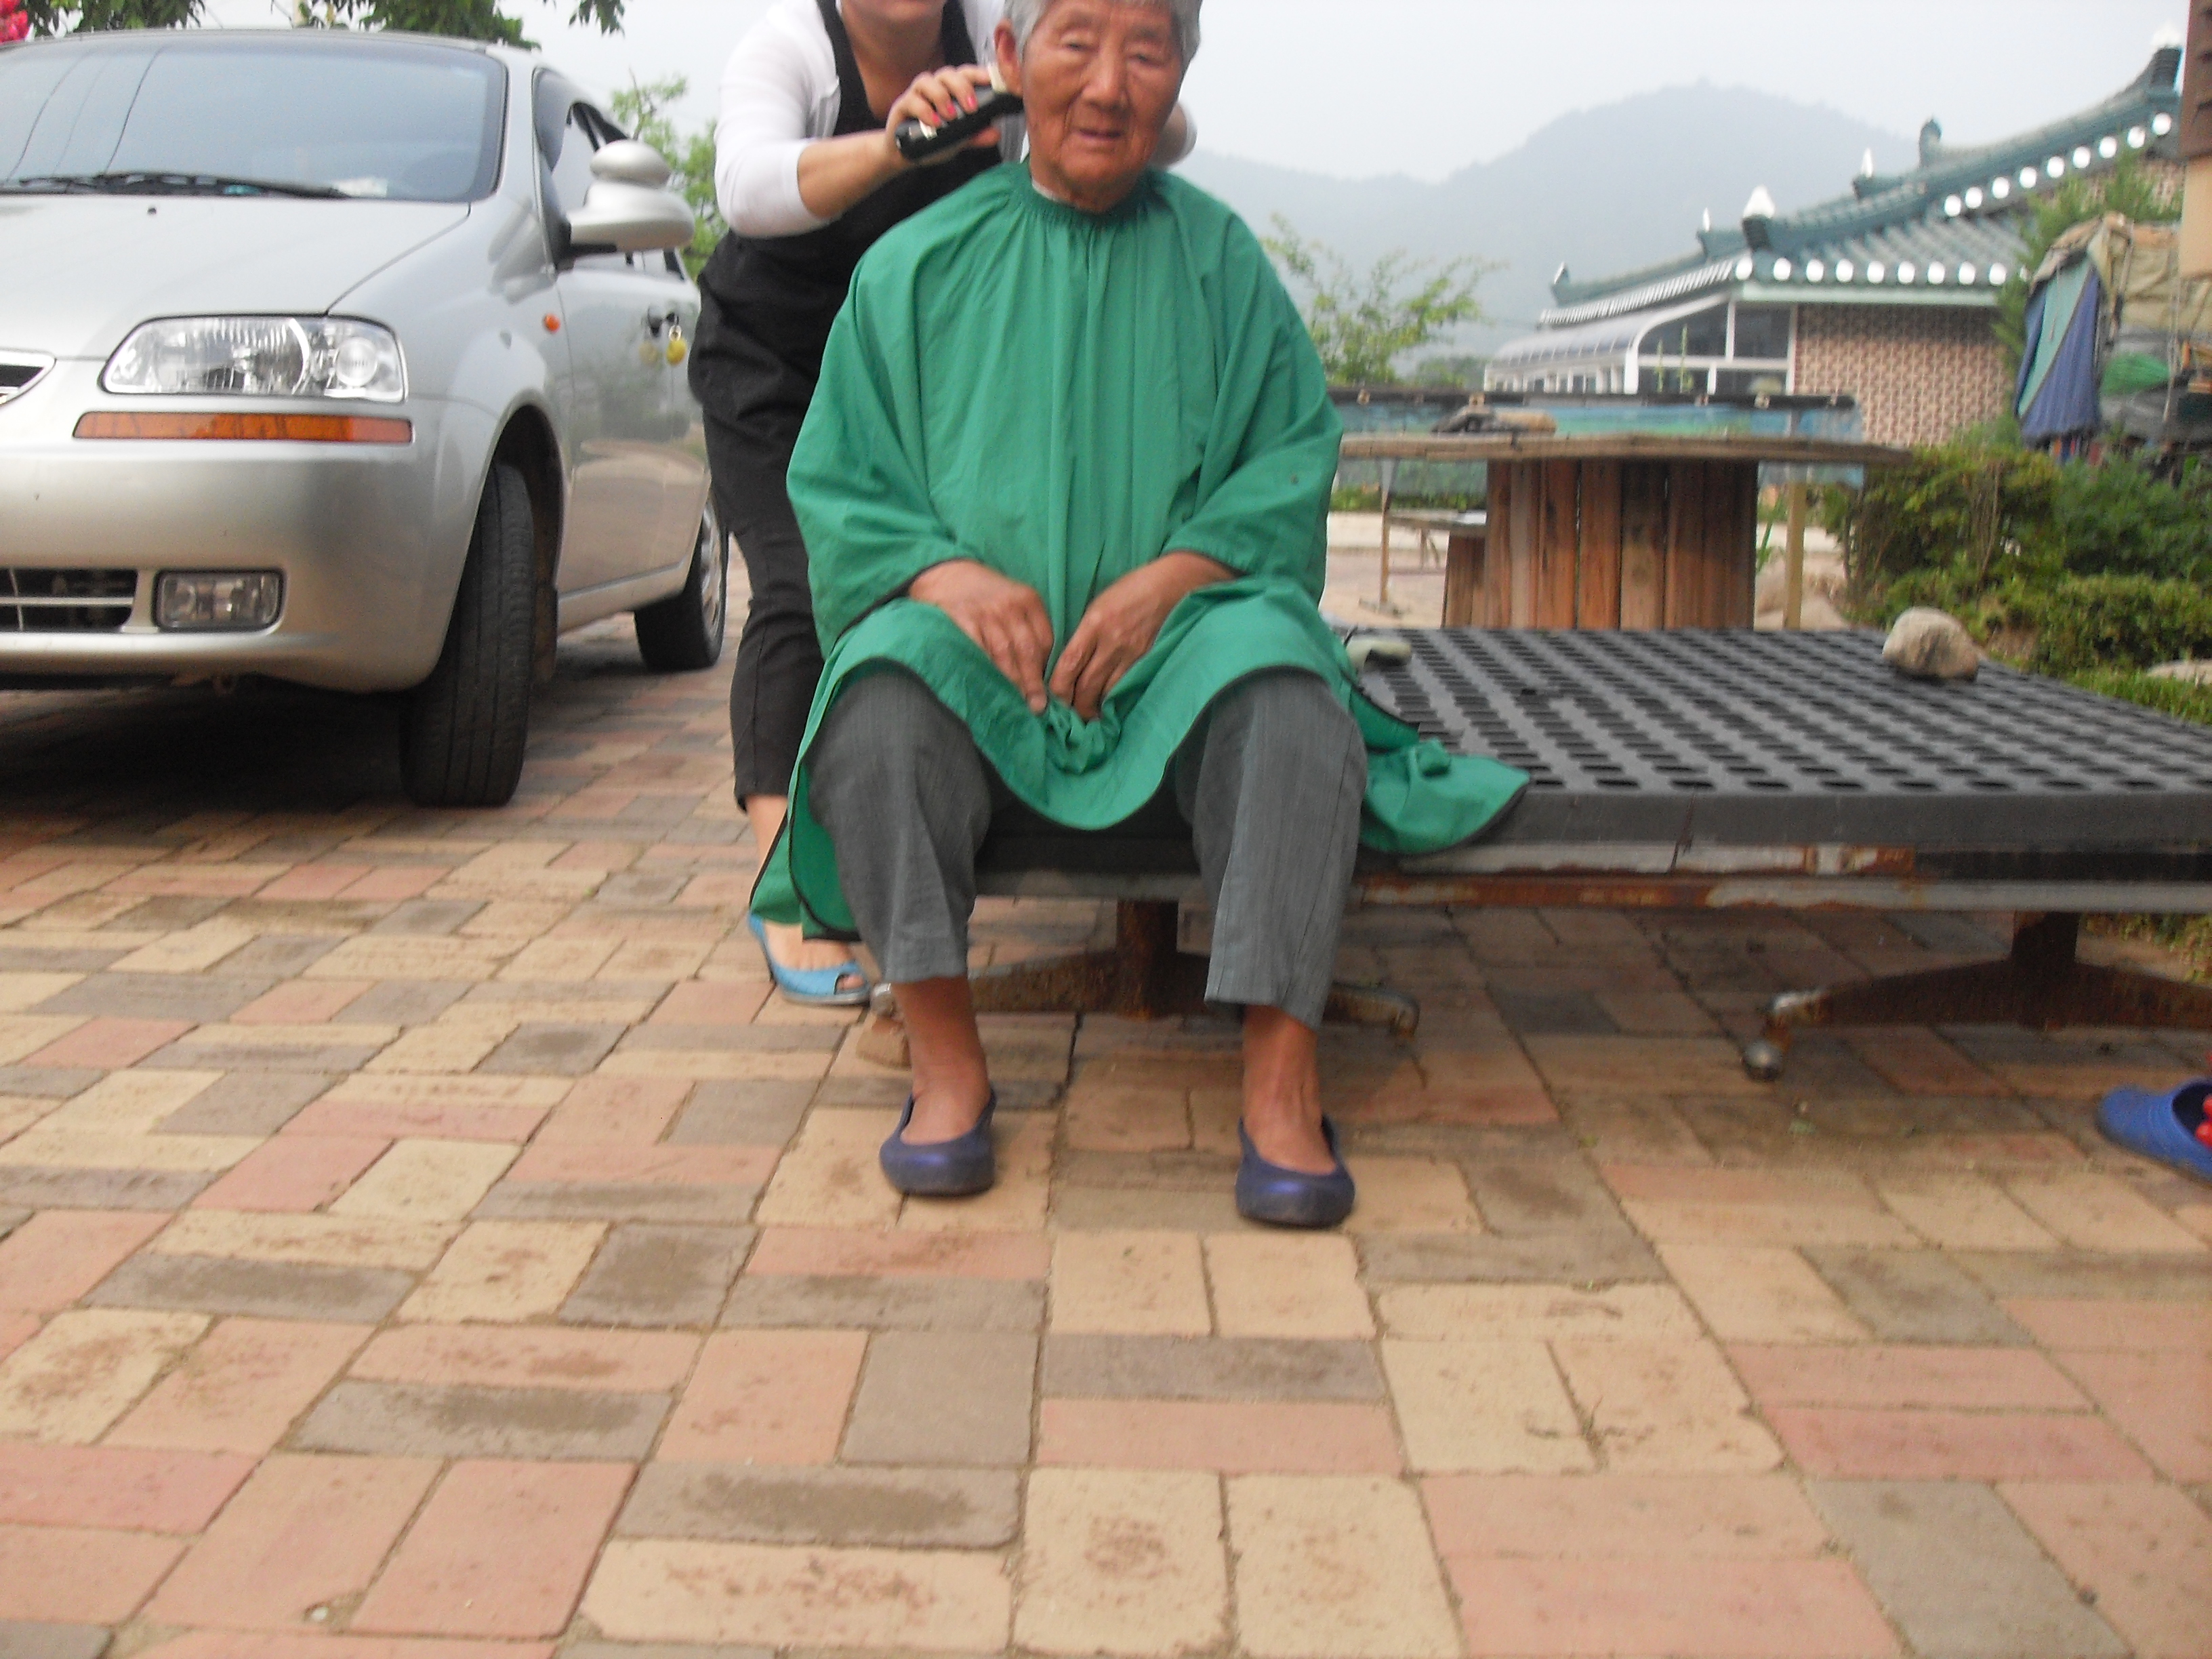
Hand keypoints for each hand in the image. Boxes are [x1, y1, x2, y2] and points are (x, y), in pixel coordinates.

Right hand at [884, 64, 1002, 167]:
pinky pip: (912, 101)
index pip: (965, 74)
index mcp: (951, 89)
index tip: (990, 81)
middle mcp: (935, 86)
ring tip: (951, 117)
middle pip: (948, 74)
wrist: (905, 154)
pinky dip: (924, 111)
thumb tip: (995, 133)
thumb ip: (976, 136)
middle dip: (961, 87)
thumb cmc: (934, 140)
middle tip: (971, 108)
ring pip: (927, 81)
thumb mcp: (959, 140)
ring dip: (941, 96)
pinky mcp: (902, 105)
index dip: (977, 73)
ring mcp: (917, 94)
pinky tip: (934, 123)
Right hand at [909, 560, 1052, 712]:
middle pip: (1027, 651)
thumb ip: (1028, 629)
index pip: (1045, 641)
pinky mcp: (962, 620)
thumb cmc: (986, 596)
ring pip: (1004, 655)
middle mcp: (1010, 605)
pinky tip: (989, 686)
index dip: (1046, 669)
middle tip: (1037, 707)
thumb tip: (1042, 673)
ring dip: (1012, 682)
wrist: (948, 574)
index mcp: (1028, 600)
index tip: (1049, 691)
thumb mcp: (1015, 602)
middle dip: (1033, 683)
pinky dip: (985, 671)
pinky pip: (978, 651)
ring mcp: (985, 613)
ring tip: (1017, 703)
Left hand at [1049, 552, 1232, 720]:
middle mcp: (1112, 641)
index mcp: (1094, 623)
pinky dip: (1114, 700)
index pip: (1069, 663)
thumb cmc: (1129, 591)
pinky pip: (1125, 687)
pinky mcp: (1146, 660)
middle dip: (1074, 706)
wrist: (1170, 586)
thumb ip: (1083, 634)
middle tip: (1065, 716)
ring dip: (1093, 708)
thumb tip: (1068, 663)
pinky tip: (1108, 706)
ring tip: (1084, 716)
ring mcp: (1132, 654)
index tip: (1050, 699)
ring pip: (1107, 692)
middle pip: (1086, 685)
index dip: (1058, 687)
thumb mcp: (1098, 605)